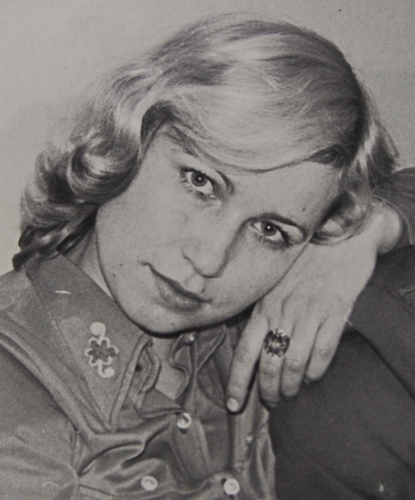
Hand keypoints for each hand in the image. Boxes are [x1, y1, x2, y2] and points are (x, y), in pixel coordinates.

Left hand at [226, 202, 400, 411]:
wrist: (337, 234)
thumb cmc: (302, 257)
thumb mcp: (273, 279)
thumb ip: (262, 307)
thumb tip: (248, 335)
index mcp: (263, 305)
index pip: (244, 351)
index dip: (238, 381)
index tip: (233, 404)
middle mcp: (283, 312)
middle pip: (269, 363)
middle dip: (267, 390)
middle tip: (270, 402)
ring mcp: (309, 313)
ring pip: (294, 363)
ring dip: (291, 386)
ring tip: (290, 394)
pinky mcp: (335, 311)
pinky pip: (323, 351)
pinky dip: (316, 371)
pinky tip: (312, 377)